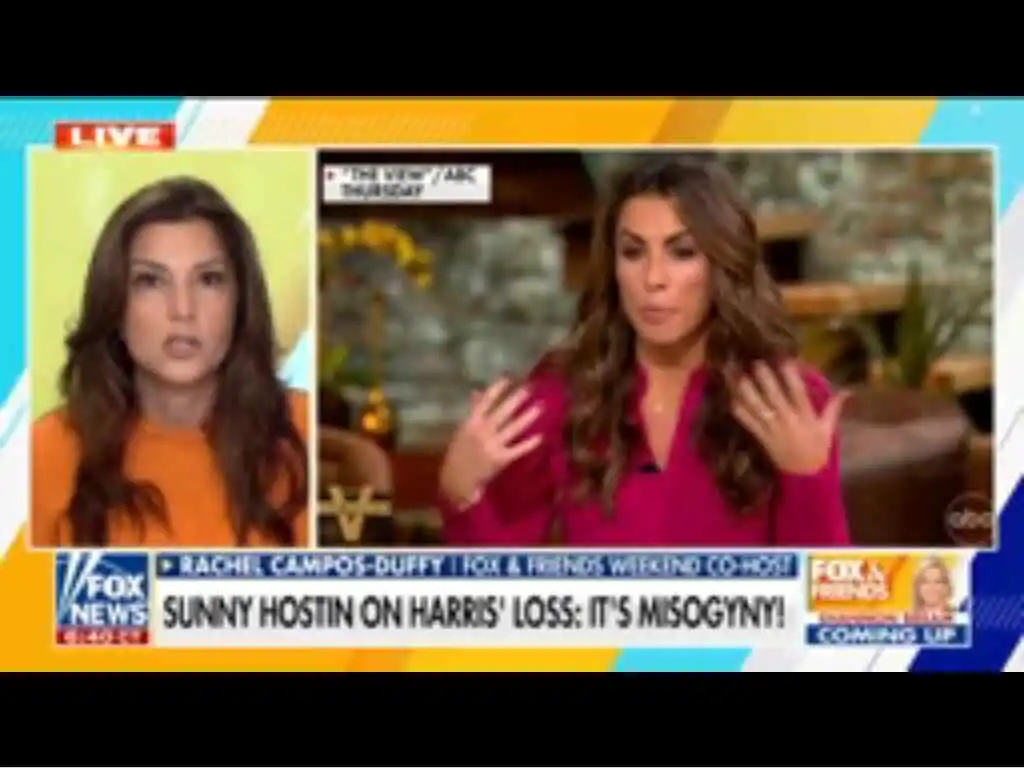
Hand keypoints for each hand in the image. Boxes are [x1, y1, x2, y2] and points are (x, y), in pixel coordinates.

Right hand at [439, 378, 543, 506]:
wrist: (456, 480)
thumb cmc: (459, 453)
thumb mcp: (463, 430)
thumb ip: (473, 411)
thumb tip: (478, 392)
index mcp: (471, 423)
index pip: (485, 401)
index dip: (497, 388)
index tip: (509, 378)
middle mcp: (482, 431)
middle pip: (503, 411)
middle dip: (517, 398)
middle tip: (531, 387)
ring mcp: (492, 445)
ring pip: (513, 428)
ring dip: (528, 416)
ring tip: (541, 406)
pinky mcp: (501, 459)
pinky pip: (518, 449)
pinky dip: (529, 443)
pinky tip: (540, 436)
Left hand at [730, 361, 849, 475]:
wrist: (805, 476)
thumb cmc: (818, 449)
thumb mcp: (828, 428)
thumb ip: (834, 407)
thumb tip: (847, 390)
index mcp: (806, 417)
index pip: (798, 393)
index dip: (791, 377)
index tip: (784, 360)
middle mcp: (788, 421)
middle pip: (775, 397)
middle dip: (766, 380)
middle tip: (756, 363)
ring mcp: (773, 430)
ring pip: (758, 408)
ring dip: (748, 393)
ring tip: (739, 377)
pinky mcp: (762, 438)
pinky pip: (749, 423)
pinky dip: (740, 411)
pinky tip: (731, 399)